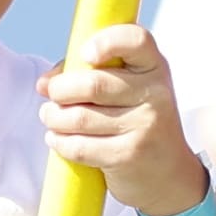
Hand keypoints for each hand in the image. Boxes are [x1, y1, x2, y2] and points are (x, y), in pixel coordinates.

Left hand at [47, 22, 202, 215]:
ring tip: (50, 117)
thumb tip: (45, 83)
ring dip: (53, 117)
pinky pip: (80, 146)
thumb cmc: (137, 121)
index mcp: (154, 67)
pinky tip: (57, 139)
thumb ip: (90, 73)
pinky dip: (60, 142)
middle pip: (93, 84)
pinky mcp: (129, 156)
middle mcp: (155, 94)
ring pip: (80, 117)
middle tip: (51, 94)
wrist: (169, 174)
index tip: (85, 53)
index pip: (136, 40)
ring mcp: (145, 126)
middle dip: (60, 90)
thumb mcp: (129, 89)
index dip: (106, 42)